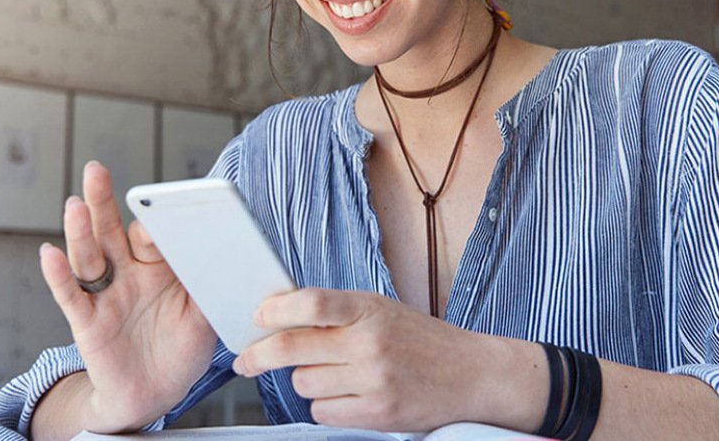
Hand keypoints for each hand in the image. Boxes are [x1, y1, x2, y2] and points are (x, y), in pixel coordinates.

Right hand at [38, 161, 218, 432]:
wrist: (156, 393)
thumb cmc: (182, 348)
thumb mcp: (205, 316)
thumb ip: (209, 285)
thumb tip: (225, 256)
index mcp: (159, 265)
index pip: (152, 234)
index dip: (155, 222)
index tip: (160, 210)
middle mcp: (128, 273)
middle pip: (111, 231)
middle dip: (103, 202)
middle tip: (96, 170)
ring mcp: (105, 294)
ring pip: (89, 257)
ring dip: (80, 232)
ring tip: (75, 206)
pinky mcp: (87, 322)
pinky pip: (70, 295)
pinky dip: (58, 275)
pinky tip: (49, 253)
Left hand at [231, 289, 517, 431]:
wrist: (471, 375)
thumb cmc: (422, 340)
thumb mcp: (382, 310)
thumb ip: (338, 312)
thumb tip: (281, 317)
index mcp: (370, 308)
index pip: (311, 303)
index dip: (275, 310)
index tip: (257, 317)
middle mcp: (370, 342)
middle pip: (292, 348)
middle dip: (260, 355)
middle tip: (246, 359)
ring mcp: (374, 380)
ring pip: (304, 384)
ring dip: (307, 381)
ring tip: (335, 374)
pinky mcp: (377, 414)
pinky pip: (322, 413)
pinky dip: (327, 406)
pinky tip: (349, 395)